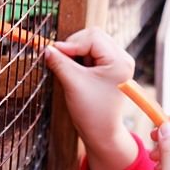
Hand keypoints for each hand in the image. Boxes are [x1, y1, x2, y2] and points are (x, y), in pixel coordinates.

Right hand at [45, 28, 137, 169]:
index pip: (92, 37)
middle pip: (93, 36)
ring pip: (92, 43)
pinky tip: (76, 71)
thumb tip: (47, 48)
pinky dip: (80, 58)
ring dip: (77, 52)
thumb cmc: (92, 112)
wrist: (102, 133)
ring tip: (70, 68)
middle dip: (74, 45)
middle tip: (60, 59)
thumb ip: (59, 63)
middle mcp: (122, 58)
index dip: (71, 43)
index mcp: (119, 61)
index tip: (53, 53)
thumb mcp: (73, 84)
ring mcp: (117, 63)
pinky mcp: (110, 68)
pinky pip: (92, 53)